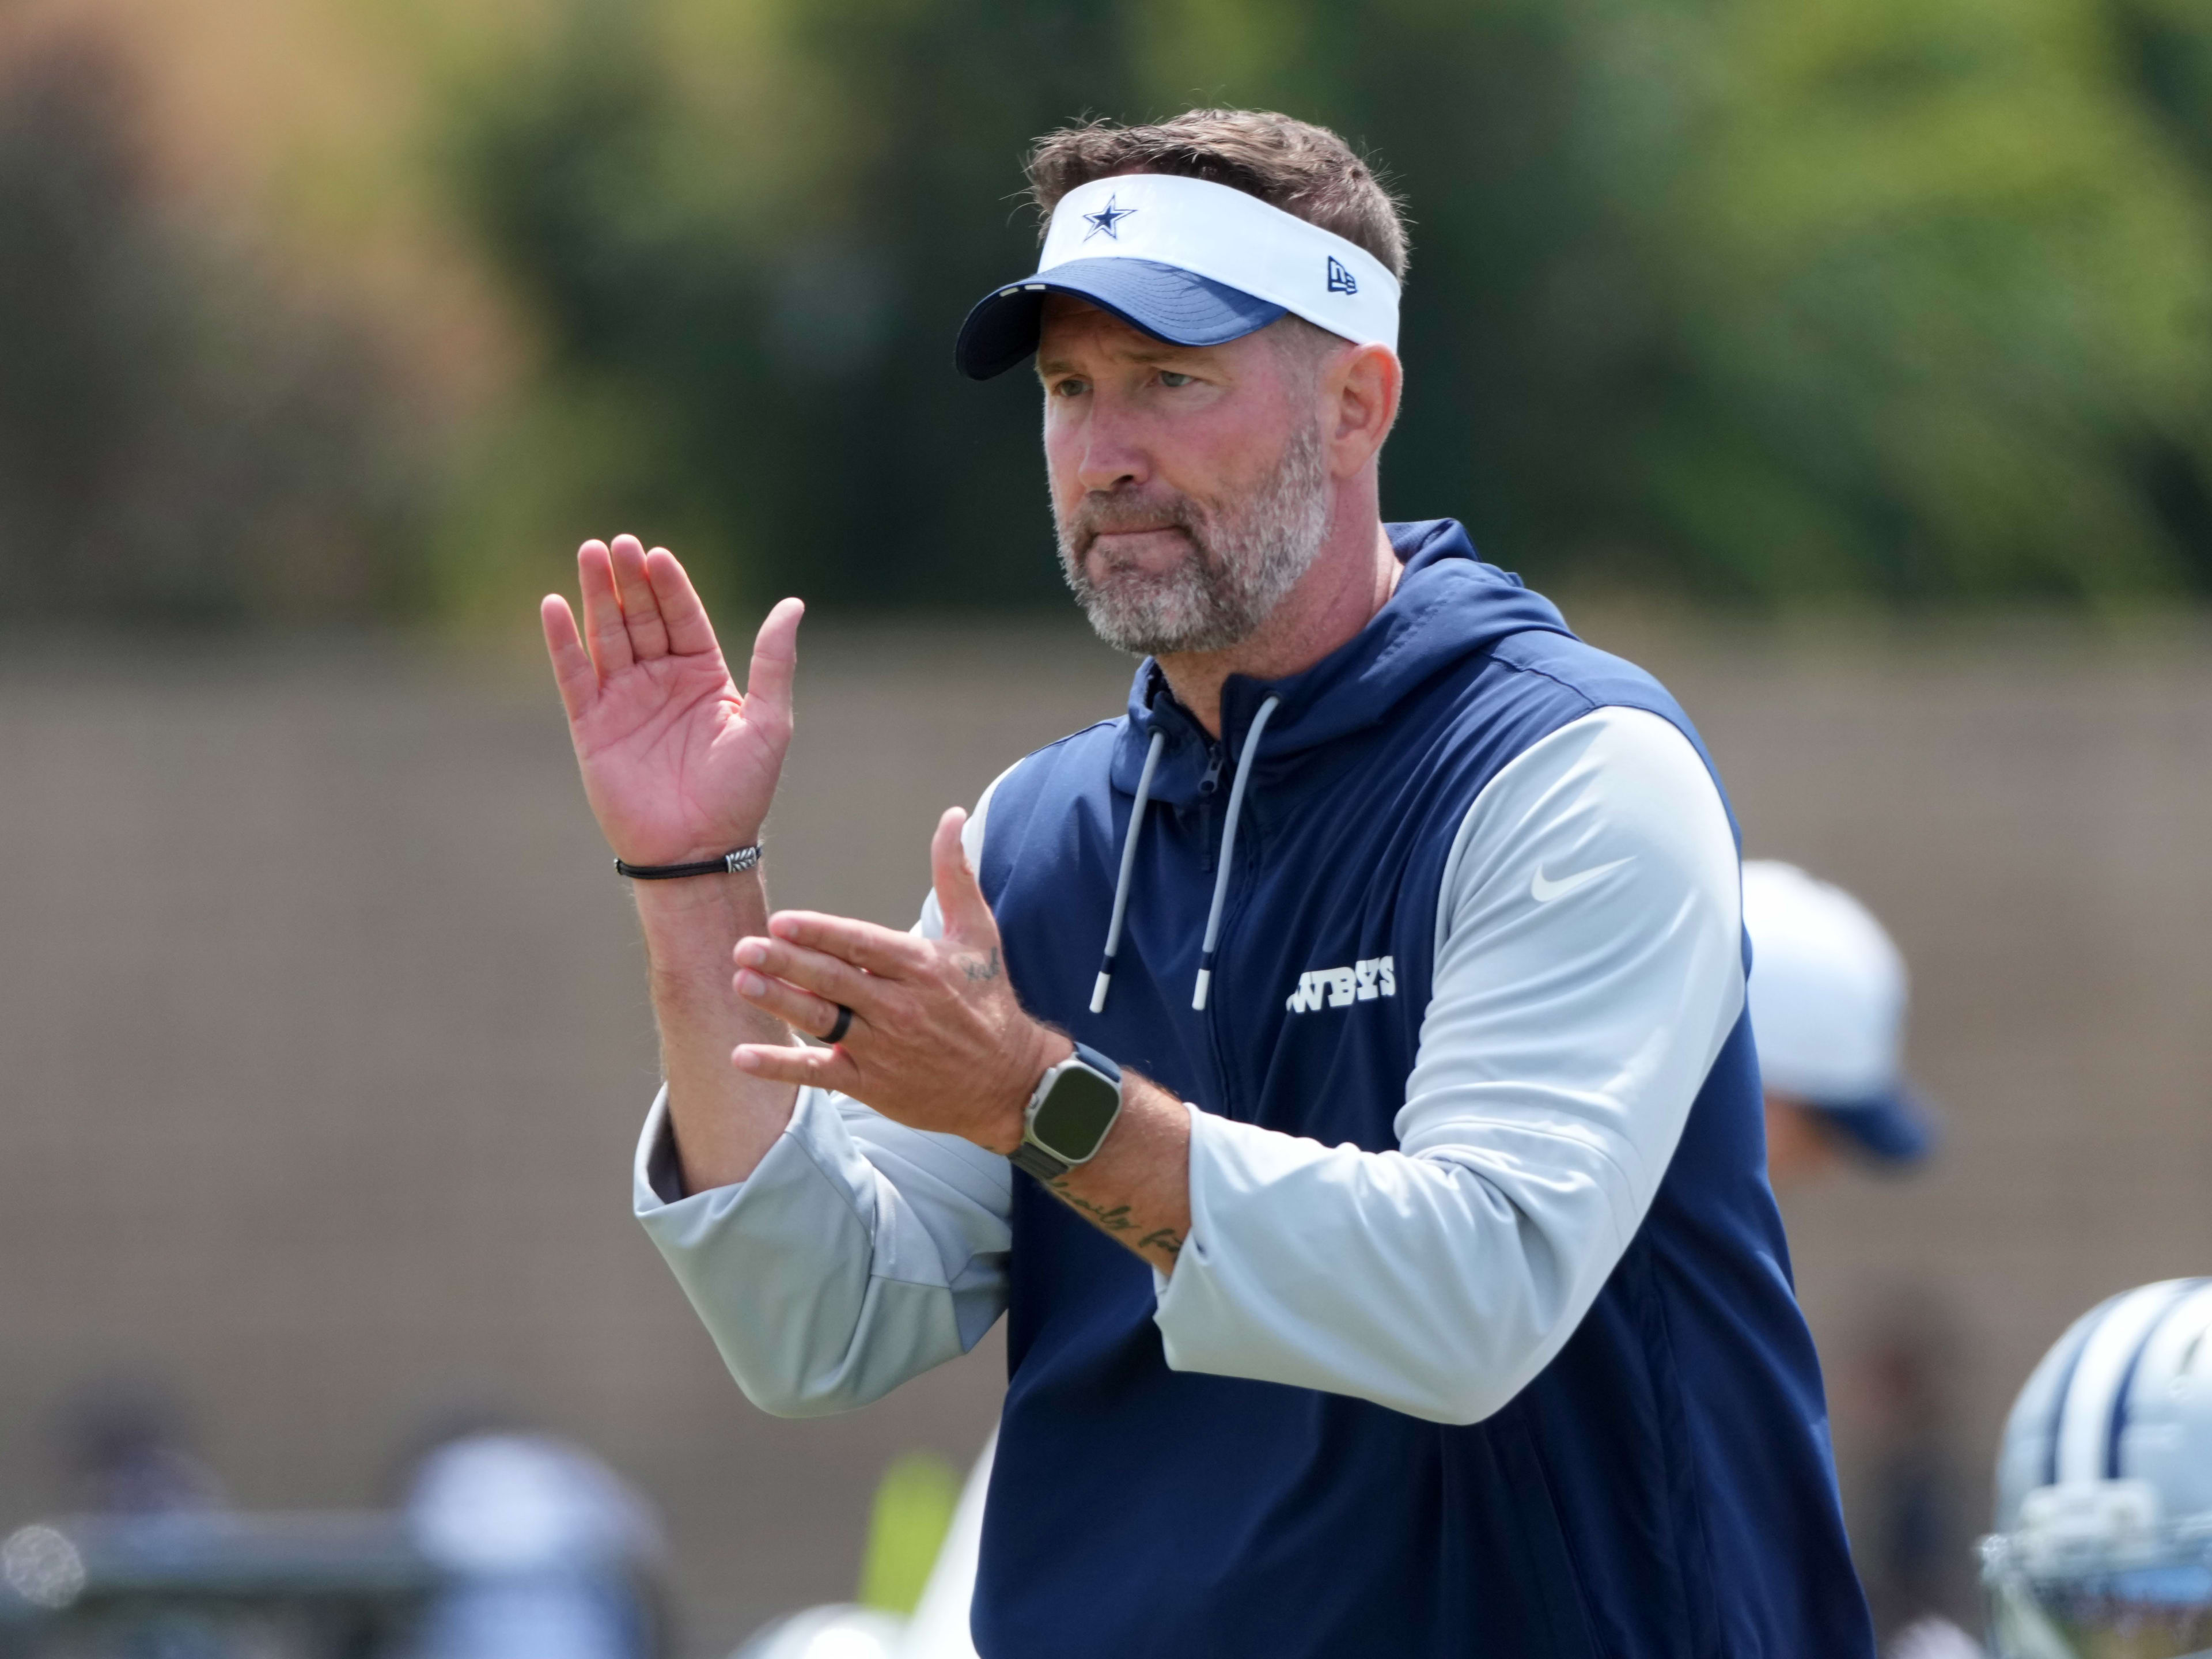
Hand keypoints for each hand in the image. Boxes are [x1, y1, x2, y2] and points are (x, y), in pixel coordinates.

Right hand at [541, 535, 801, 865]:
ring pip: (607, 636)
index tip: (659, 554)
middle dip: (630, 581)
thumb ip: (774, 662)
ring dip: (597, 596)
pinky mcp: (592, 726)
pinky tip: (554, 605)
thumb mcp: (769, 721)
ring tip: (590, 554)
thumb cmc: (741, 793)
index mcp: (704, 676)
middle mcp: (662, 681)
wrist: (701, 850)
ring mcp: (625, 701)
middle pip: (642, 617)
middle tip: (619, 543)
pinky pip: (574, 676)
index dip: (671, 586)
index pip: (684, 617)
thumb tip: (793, 604)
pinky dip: (562, 642)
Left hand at [727, 808, 1068, 1152]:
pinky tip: (743, 1056)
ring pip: (822, 1022)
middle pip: (834, 981)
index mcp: (921, 967)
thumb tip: (953, 816)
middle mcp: (900, 1007)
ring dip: (780, 1003)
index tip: (782, 922)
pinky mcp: (871, 1084)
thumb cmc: (987, 1000)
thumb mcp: (979, 932)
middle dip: (788, 964)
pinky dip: (781, 1066)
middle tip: (745, 948)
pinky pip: (819, 1073)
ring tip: (742, 983)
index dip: (820, 933)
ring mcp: (883, 1048)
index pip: (862, 945)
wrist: (1008, 1081)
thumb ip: (956, 873)